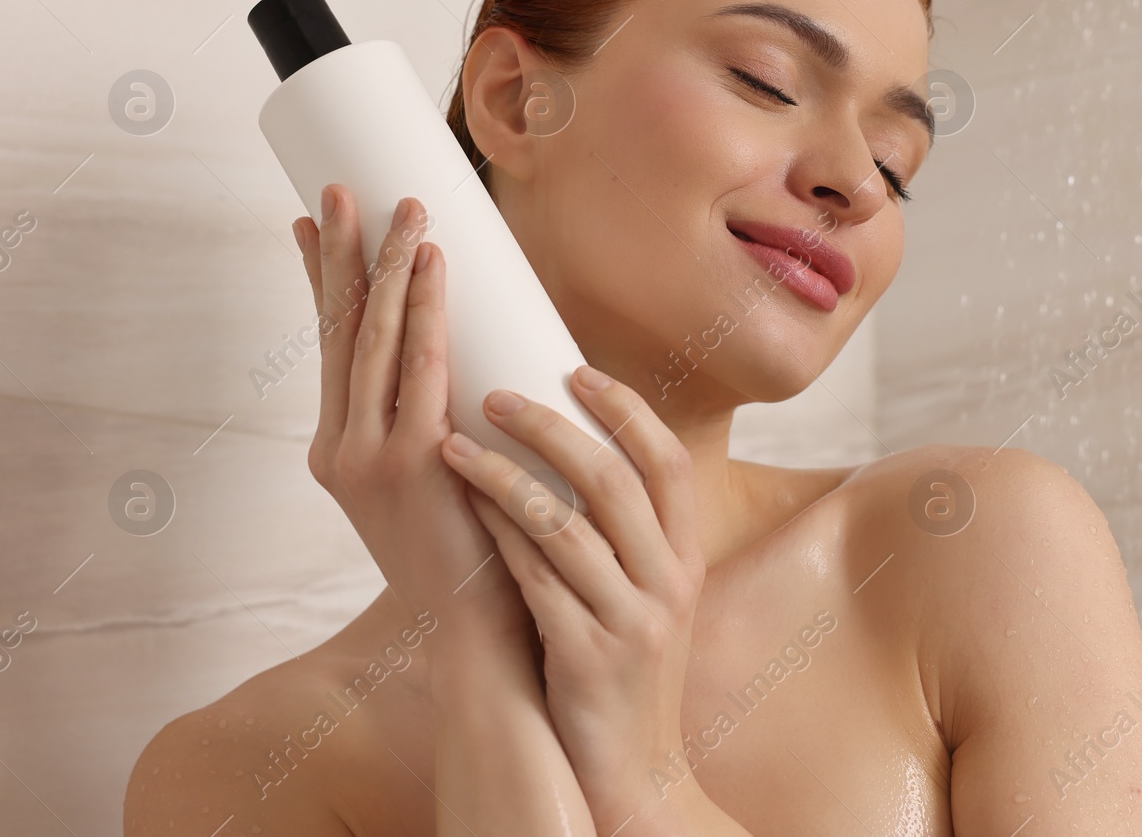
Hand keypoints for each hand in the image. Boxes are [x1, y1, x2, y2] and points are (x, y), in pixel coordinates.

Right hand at [295, 184, 536, 677]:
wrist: (476, 634)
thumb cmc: (471, 553)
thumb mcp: (438, 481)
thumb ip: (441, 423)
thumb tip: (475, 362)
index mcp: (340, 452)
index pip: (330, 347)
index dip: (323, 282)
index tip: (312, 223)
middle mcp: (339, 449)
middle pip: (340, 331)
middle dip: (343, 255)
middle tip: (344, 189)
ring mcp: (367, 457)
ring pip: (375, 338)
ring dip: (389, 265)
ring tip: (404, 207)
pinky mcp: (410, 465)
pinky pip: (419, 367)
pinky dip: (424, 310)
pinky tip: (432, 265)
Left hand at [439, 368, 706, 827]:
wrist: (632, 773)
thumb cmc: (622, 668)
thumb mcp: (645, 596)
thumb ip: (621, 535)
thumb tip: (566, 450)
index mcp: (686, 558)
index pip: (668, 463)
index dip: (626, 410)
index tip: (577, 368)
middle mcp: (670, 583)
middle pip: (615, 482)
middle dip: (552, 428)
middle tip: (496, 393)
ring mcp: (633, 623)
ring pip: (567, 529)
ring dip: (506, 478)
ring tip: (454, 444)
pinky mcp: (589, 660)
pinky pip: (536, 583)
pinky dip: (496, 538)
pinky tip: (462, 509)